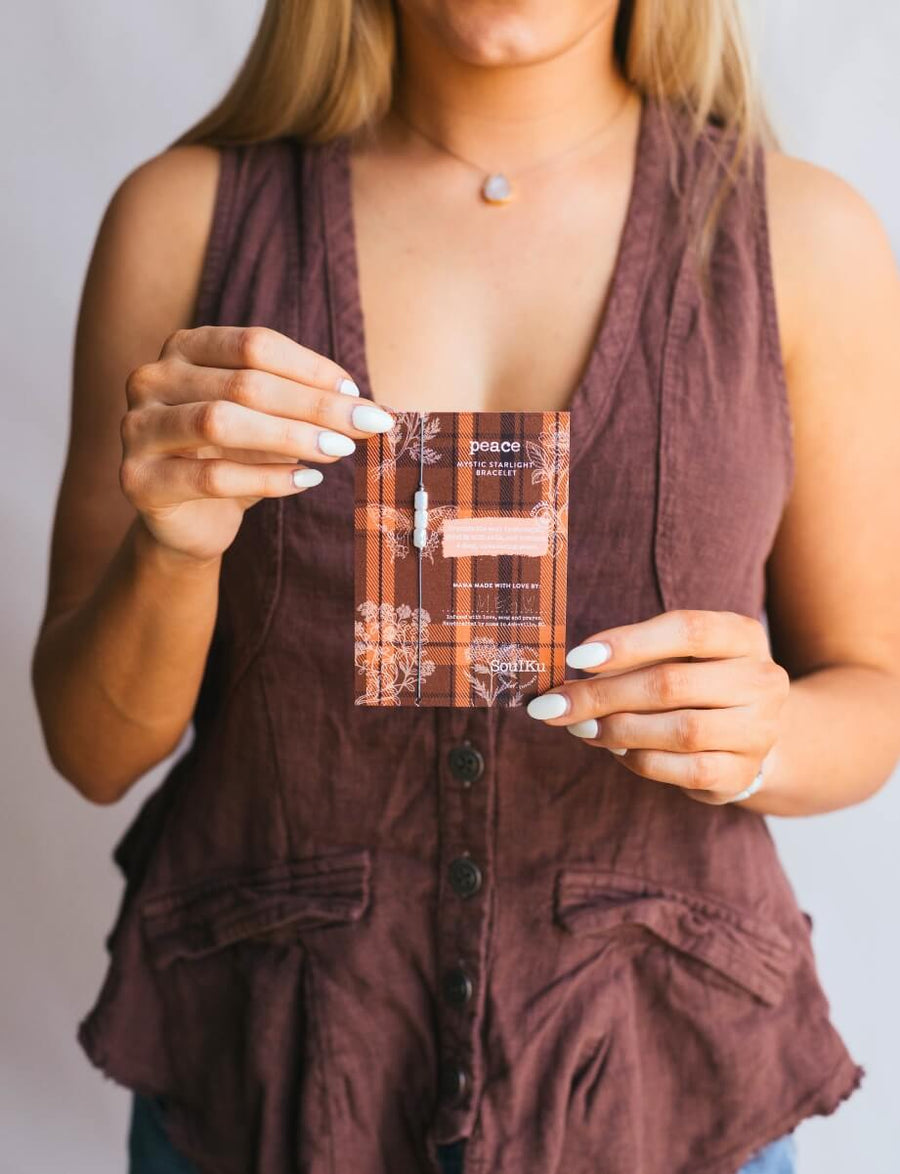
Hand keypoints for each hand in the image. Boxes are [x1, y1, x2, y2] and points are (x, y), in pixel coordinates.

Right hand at [120, 326, 395, 564]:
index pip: (254, 345)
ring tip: (339, 450)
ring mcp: (137, 428)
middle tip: (365, 424)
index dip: (311, 368)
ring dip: (291, 437)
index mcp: (185, 348)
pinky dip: (266, 479)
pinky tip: (306, 481)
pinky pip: (211, 477)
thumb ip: (305, 407)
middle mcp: (153, 379)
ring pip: (221, 423)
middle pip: (244, 383)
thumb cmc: (233, 458)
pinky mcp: (139, 480)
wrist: (188, 522)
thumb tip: (368, 406)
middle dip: (314, 405)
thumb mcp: (270, 423)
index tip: (358, 393)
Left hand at [525, 609, 789, 804]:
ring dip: (618, 730)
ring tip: (582, 727)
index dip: (629, 642)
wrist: (750, 733)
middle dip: (603, 694)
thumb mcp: (675, 655)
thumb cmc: (696, 682)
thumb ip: (631, 659)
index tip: (577, 657)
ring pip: (680, 731)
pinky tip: (616, 750)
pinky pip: (683, 770)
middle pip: (673, 683)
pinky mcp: (742, 773)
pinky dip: (639, 760)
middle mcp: (761, 680)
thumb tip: (567, 682)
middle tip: (556, 704)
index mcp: (743, 636)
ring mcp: (758, 730)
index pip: (687, 630)